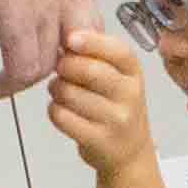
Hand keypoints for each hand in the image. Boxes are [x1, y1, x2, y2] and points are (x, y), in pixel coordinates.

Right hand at [0, 0, 83, 102]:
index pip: (84, 12)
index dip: (68, 36)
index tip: (43, 46)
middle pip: (83, 44)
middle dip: (61, 64)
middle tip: (31, 72)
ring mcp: (46, 6)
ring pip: (50, 64)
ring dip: (24, 81)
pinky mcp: (16, 22)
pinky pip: (21, 72)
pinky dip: (4, 88)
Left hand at [46, 26, 160, 176]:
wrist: (129, 150)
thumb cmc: (115, 105)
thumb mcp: (118, 76)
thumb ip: (97, 55)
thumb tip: (65, 37)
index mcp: (134, 72)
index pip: (118, 51)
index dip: (91, 42)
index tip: (70, 39)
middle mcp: (130, 95)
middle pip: (89, 70)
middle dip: (65, 66)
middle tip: (60, 69)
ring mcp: (117, 120)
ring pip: (69, 93)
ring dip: (55, 89)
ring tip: (60, 91)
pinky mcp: (99, 141)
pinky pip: (61, 117)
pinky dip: (54, 110)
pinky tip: (61, 110)